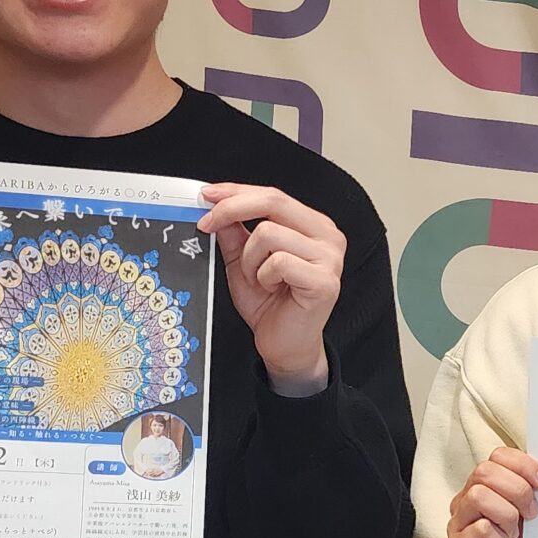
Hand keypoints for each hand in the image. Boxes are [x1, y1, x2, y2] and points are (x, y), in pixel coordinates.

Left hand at [198, 183, 344, 388]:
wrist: (284, 345)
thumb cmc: (270, 304)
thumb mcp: (242, 260)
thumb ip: (234, 232)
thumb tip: (215, 205)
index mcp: (312, 225)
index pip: (273, 195)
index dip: (236, 191)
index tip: (206, 195)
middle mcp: (327, 236)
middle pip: (274, 202)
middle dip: (232, 209)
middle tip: (207, 224)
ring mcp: (330, 258)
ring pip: (269, 233)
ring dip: (251, 259)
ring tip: (258, 279)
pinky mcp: (325, 281)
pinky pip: (279, 262)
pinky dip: (264, 276)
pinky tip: (272, 289)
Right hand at [447, 447, 537, 537]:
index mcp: (491, 489)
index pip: (498, 456)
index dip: (524, 464)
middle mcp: (469, 502)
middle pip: (485, 471)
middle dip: (517, 490)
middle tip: (532, 516)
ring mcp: (459, 525)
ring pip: (477, 495)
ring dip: (505, 514)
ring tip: (513, 535)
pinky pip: (475, 530)